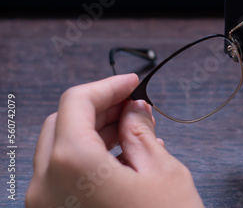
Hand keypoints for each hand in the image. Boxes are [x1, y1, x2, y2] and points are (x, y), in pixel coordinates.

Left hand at [26, 74, 203, 207]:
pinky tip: (121, 159)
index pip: (77, 102)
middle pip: (63, 123)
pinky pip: (63, 176)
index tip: (132, 83)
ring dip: (93, 133)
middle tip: (134, 105)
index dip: (108, 85)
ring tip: (132, 131)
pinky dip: (87, 158)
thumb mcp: (162, 170)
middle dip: (99, 108)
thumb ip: (140, 130)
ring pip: (60, 150)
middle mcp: (46, 186)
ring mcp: (45, 207)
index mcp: (72, 164)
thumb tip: (134, 108)